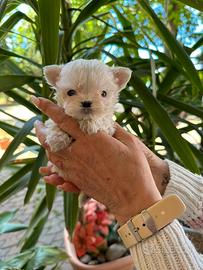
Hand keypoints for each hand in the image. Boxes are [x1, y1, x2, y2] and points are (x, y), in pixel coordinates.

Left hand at [32, 97, 161, 223]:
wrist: (132, 198)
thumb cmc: (135, 169)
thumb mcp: (128, 142)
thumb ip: (113, 128)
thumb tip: (104, 121)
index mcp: (91, 140)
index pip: (64, 120)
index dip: (49, 108)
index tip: (37, 100)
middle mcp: (78, 154)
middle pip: (51, 140)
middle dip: (41, 130)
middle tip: (38, 123)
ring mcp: (75, 169)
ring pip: (52, 155)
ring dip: (45, 145)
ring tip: (44, 138)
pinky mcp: (77, 180)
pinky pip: (58, 169)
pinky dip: (52, 161)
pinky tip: (53, 158)